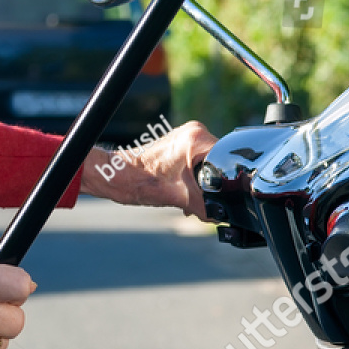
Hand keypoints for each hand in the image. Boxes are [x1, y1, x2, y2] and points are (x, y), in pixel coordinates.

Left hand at [79, 120, 215, 217]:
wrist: (121, 177)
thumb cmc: (143, 183)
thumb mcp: (183, 199)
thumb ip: (209, 208)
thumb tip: (223, 217)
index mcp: (197, 138)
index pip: (227, 158)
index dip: (227, 179)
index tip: (220, 194)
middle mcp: (194, 131)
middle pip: (220, 161)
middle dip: (214, 183)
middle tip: (202, 197)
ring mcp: (187, 136)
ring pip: (209, 163)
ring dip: (204, 182)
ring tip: (190, 194)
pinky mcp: (180, 143)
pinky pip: (198, 161)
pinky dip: (195, 177)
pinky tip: (187, 190)